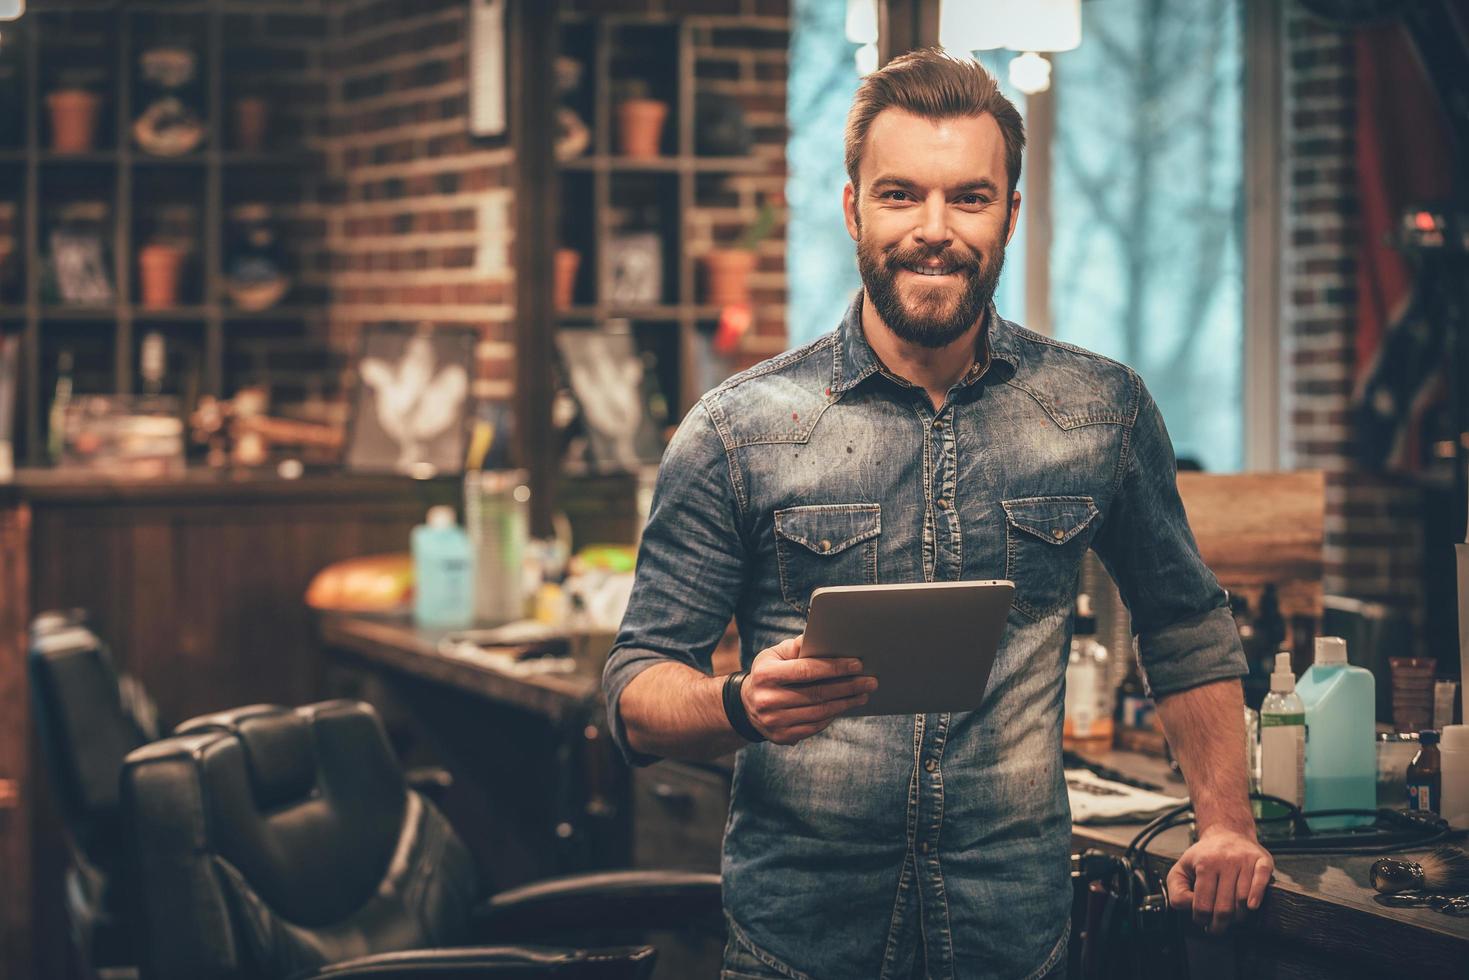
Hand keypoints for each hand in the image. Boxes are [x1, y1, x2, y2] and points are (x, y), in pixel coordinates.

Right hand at [741, 635, 877, 744]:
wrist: (746, 704)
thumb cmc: (768, 672)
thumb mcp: (775, 654)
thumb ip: (799, 646)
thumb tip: (827, 640)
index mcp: (766, 674)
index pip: (806, 670)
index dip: (834, 668)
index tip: (857, 664)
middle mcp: (767, 699)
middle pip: (816, 694)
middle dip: (847, 687)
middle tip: (870, 681)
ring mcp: (773, 721)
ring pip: (818, 713)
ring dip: (845, 704)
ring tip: (863, 695)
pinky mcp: (781, 737)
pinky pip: (814, 727)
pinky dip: (832, 716)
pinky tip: (844, 707)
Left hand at [1166, 826, 1273, 933]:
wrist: (1227, 833)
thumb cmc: (1204, 855)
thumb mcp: (1181, 868)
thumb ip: (1177, 890)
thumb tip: (1191, 907)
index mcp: (1204, 864)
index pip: (1203, 904)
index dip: (1201, 919)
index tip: (1202, 922)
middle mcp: (1226, 861)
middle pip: (1224, 906)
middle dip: (1219, 924)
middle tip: (1217, 929)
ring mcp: (1245, 860)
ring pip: (1242, 900)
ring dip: (1238, 916)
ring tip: (1231, 918)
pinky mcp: (1262, 861)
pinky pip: (1262, 882)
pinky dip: (1257, 897)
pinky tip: (1251, 906)